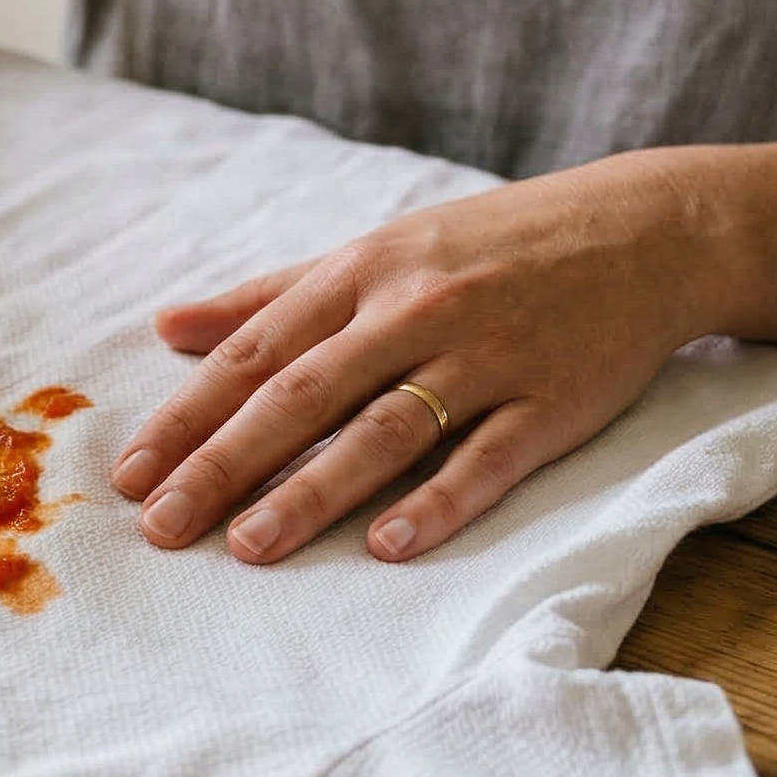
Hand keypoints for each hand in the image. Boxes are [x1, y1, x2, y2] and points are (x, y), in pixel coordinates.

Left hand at [112, 156, 721, 563]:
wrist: (645, 230)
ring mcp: (486, 357)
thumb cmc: (490, 245)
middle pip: (303, 395)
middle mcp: (414, 311)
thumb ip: (270, 295)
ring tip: (249, 546)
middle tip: (163, 527)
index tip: (132, 473)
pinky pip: (487, 458)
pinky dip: (438, 501)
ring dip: (313, 491)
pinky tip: (388, 545)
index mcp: (362, 273)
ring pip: (384, 431)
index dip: (189, 415)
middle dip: (225, 462)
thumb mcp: (376, 250)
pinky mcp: (552, 402)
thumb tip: (169, 325)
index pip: (256, 353)